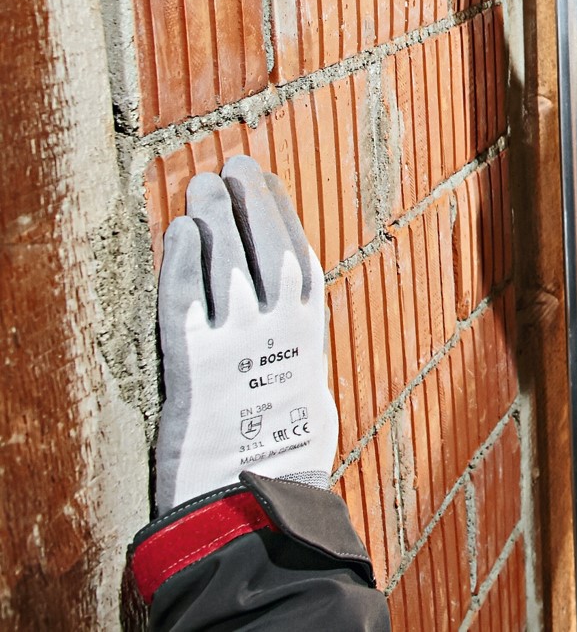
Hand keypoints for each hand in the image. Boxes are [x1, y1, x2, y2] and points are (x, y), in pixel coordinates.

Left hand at [153, 156, 336, 511]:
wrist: (254, 499)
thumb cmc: (280, 457)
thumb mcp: (305, 396)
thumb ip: (293, 354)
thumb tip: (287, 330)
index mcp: (308, 335)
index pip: (298, 256)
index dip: (282, 214)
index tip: (267, 181)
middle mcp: (278, 329)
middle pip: (266, 248)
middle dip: (251, 202)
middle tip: (234, 164)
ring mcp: (238, 342)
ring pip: (229, 263)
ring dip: (217, 217)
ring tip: (202, 183)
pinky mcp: (196, 362)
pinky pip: (188, 299)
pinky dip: (185, 261)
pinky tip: (181, 231)